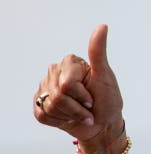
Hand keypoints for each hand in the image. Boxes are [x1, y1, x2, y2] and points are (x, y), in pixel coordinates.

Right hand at [33, 24, 123, 149]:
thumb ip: (98, 52)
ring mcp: (45, 88)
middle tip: (88, 108)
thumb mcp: (106, 77)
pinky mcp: (39, 105)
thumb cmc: (108, 102)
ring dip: (71, 116)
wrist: (104, 126)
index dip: (83, 96)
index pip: (67, 84)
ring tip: (80, 114)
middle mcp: (54, 72)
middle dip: (78, 108)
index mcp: (69, 63)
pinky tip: (69, 119)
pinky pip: (43, 115)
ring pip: (51, 106)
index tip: (93, 99)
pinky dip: (60, 122)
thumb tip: (103, 26)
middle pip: (59, 96)